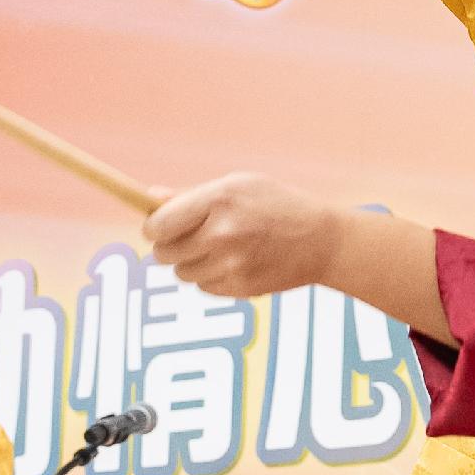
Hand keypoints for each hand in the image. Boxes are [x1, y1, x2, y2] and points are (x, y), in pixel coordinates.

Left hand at [145, 172, 343, 299]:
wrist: (323, 241)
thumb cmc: (277, 205)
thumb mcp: (239, 185)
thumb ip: (192, 195)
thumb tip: (151, 198)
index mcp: (219, 199)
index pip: (159, 226)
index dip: (153, 229)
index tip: (157, 228)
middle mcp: (223, 233)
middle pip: (165, 253)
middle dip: (169, 246)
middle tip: (187, 238)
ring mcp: (232, 264)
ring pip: (183, 272)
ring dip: (192, 262)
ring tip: (219, 248)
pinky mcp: (240, 288)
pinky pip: (204, 287)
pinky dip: (212, 277)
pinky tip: (236, 262)